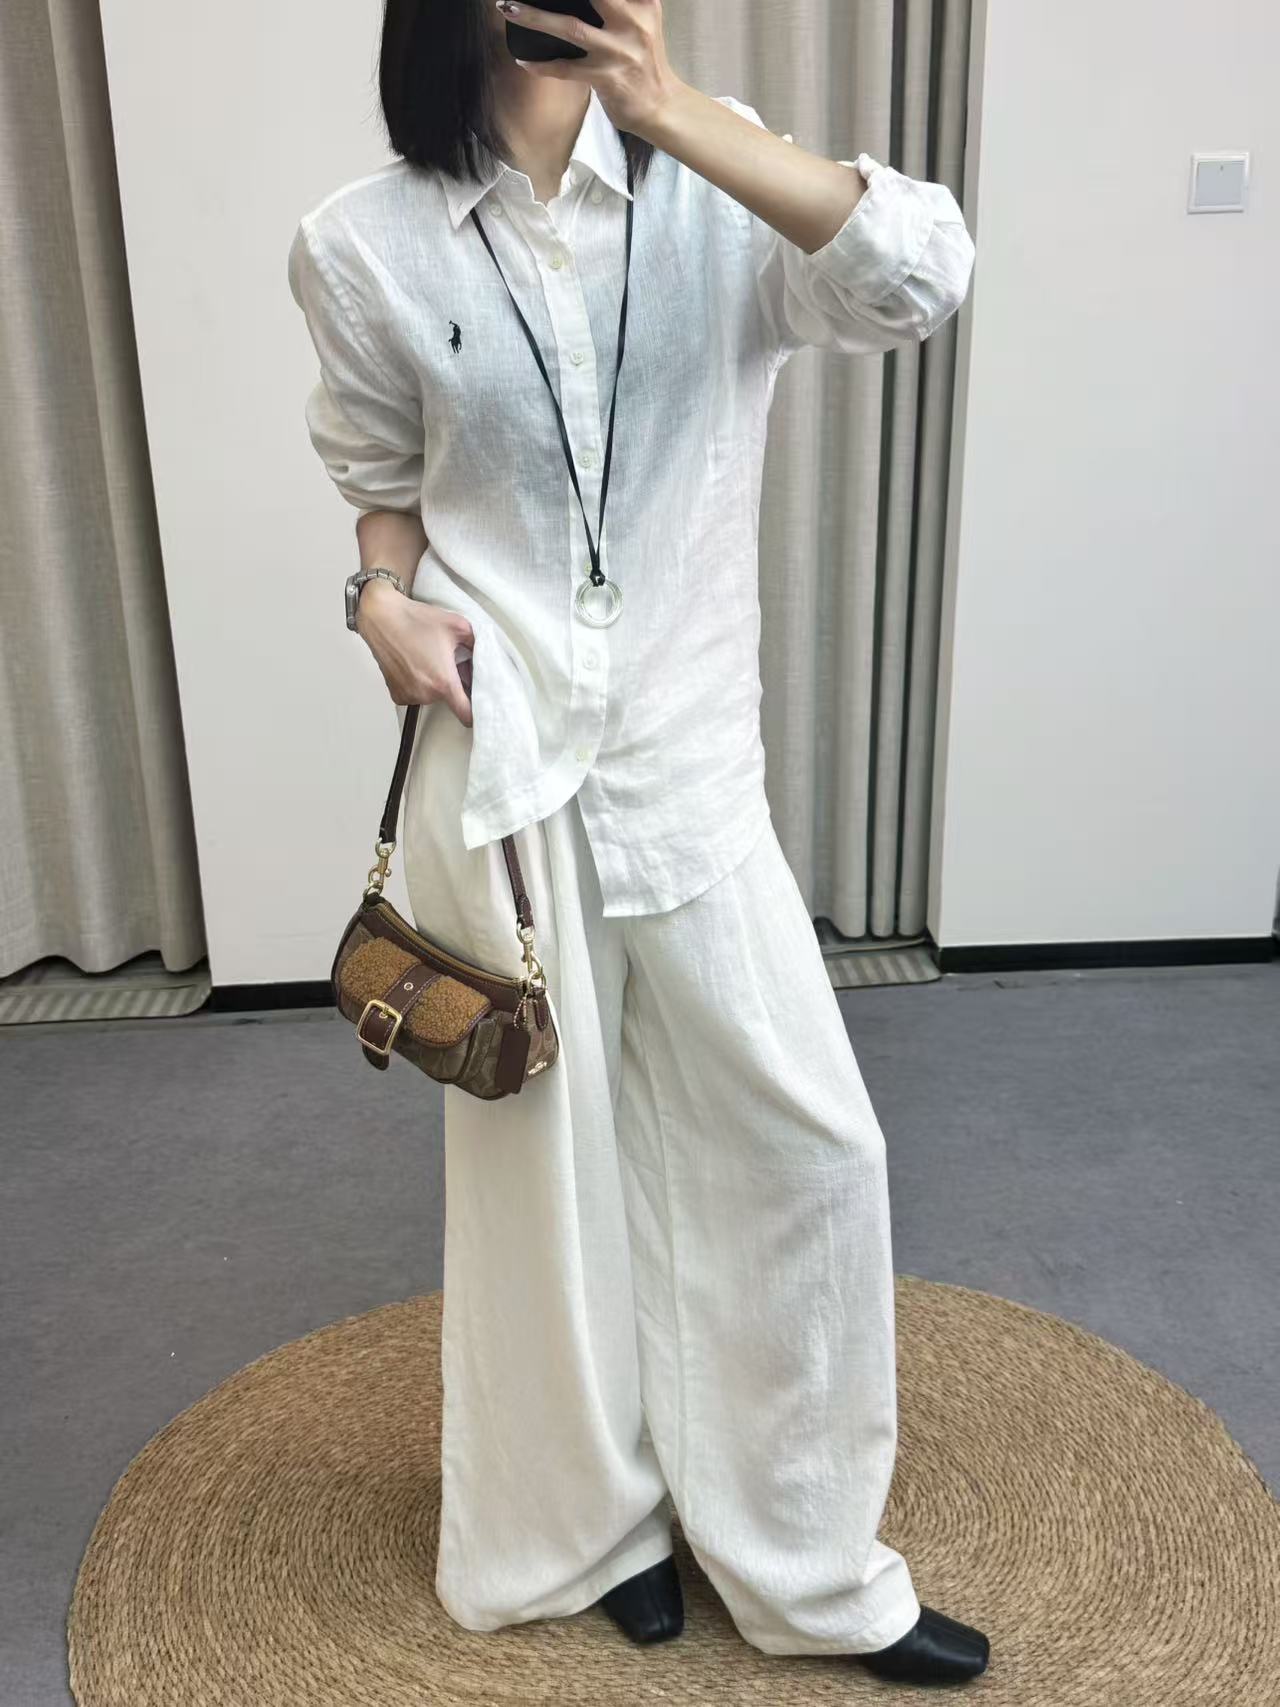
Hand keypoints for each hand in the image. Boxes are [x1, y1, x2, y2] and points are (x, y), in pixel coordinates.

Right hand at [356, 581, 474, 725]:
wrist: (381, 616)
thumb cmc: (417, 620)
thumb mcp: (458, 626)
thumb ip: (478, 645)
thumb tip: (485, 658)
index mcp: (443, 682)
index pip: (466, 715)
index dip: (476, 712)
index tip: (479, 705)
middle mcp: (425, 694)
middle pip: (450, 701)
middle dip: (454, 686)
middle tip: (450, 663)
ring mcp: (409, 695)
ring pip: (432, 697)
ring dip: (435, 684)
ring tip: (429, 660)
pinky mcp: (396, 693)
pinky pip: (416, 694)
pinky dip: (419, 684)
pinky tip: (415, 664)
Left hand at [495, 0, 686, 138]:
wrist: (662, 107)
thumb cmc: (645, 61)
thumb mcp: (642, 20)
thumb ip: (617, 4)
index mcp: (643, 2)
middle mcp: (632, 21)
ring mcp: (618, 51)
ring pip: (570, 27)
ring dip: (535, 17)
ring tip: (508, 7)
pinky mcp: (606, 78)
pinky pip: (566, 69)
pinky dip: (542, 66)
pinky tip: (524, 61)